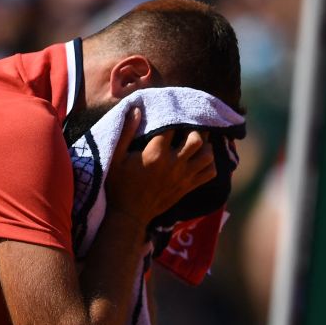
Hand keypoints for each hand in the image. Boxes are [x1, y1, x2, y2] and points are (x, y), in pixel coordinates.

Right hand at [105, 108, 216, 226]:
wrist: (129, 215)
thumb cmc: (119, 184)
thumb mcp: (115, 157)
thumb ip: (126, 132)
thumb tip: (138, 109)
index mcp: (156, 153)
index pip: (173, 126)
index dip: (174, 115)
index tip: (171, 112)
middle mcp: (174, 163)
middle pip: (197, 139)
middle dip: (194, 129)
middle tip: (187, 126)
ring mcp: (183, 177)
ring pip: (208, 155)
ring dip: (205, 146)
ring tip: (196, 142)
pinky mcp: (188, 187)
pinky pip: (210, 173)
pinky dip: (210, 164)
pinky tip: (200, 159)